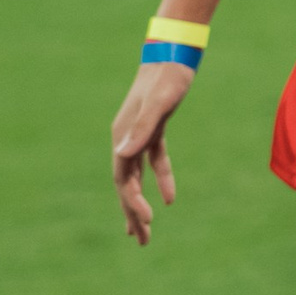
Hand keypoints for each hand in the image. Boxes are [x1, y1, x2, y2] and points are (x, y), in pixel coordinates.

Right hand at [112, 59, 194, 244]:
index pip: (124, 179)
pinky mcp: (154, 129)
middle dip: (132, 213)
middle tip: (142, 241)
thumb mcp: (158, 103)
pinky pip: (155, 161)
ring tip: (145, 231)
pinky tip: (171, 198)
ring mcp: (138, 134)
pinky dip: (162, 179)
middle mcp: (125, 138)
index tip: (147, 220)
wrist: (173, 53)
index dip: (132, 202)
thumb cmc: (167, 77)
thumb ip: (141, 128)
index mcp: (122, 136)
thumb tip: (123, 154)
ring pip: (137, 177)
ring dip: (141, 203)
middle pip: (126, 185)